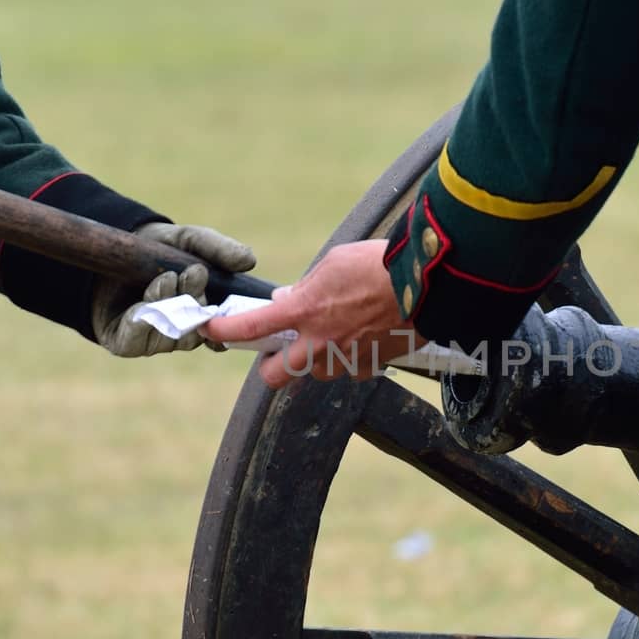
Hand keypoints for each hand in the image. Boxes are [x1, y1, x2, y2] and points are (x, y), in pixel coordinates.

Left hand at [92, 222, 256, 356]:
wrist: (111, 247)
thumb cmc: (159, 247)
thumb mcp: (190, 241)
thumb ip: (219, 249)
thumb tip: (250, 261)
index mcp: (203, 315)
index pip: (223, 333)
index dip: (228, 325)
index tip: (228, 301)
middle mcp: (182, 333)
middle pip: (197, 332)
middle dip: (197, 301)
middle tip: (195, 273)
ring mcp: (155, 340)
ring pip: (170, 337)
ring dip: (169, 306)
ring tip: (165, 279)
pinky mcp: (126, 343)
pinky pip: (138, 342)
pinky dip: (142, 323)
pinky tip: (141, 304)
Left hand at [201, 239, 417, 387]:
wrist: (427, 285)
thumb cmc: (380, 265)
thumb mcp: (333, 264)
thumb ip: (306, 287)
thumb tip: (288, 299)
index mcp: (304, 311)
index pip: (252, 327)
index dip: (225, 331)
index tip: (212, 329)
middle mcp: (319, 343)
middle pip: (276, 375)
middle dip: (271, 366)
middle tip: (279, 349)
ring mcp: (345, 359)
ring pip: (316, 372)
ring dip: (316, 358)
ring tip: (334, 333)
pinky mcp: (369, 367)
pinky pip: (350, 369)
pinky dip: (350, 357)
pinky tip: (363, 335)